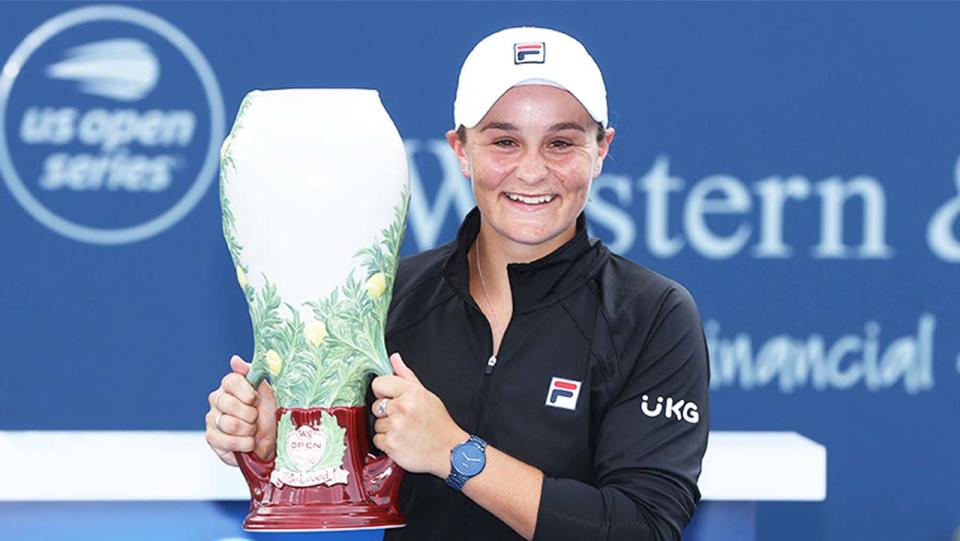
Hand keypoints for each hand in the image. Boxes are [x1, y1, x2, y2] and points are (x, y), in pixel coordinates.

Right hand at [204, 355, 276, 465]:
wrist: (273, 440)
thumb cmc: (269, 414)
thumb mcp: (268, 391)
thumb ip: (254, 372)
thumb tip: (234, 360)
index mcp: (231, 385)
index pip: (231, 381)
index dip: (247, 393)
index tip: (256, 400)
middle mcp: (218, 400)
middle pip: (229, 404)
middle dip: (250, 415)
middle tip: (256, 419)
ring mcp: (212, 419)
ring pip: (229, 424)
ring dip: (248, 431)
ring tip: (253, 431)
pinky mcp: (212, 438)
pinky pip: (226, 441)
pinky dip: (243, 444)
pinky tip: (249, 442)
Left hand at [371, 353, 467, 478]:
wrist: (448, 451)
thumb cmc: (438, 424)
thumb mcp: (426, 395)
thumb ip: (406, 376)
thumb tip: (394, 359)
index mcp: (410, 392)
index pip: (379, 383)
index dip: (383, 392)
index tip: (391, 398)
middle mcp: (402, 408)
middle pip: (376, 405)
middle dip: (387, 413)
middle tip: (405, 418)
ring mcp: (395, 427)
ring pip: (376, 424)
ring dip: (387, 429)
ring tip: (405, 431)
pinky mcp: (391, 444)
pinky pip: (377, 440)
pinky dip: (387, 443)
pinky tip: (402, 441)